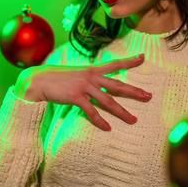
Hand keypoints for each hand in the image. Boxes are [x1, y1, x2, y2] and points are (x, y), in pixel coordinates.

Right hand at [14, 54, 151, 130]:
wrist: (38, 80)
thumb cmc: (56, 78)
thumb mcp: (75, 74)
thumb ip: (87, 78)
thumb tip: (96, 84)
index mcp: (92, 70)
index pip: (114, 64)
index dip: (129, 61)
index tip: (143, 58)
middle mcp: (91, 77)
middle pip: (117, 84)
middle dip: (134, 91)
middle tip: (149, 96)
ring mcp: (84, 87)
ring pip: (108, 101)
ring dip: (122, 112)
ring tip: (133, 120)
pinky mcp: (76, 97)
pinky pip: (91, 111)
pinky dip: (100, 121)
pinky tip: (108, 128)